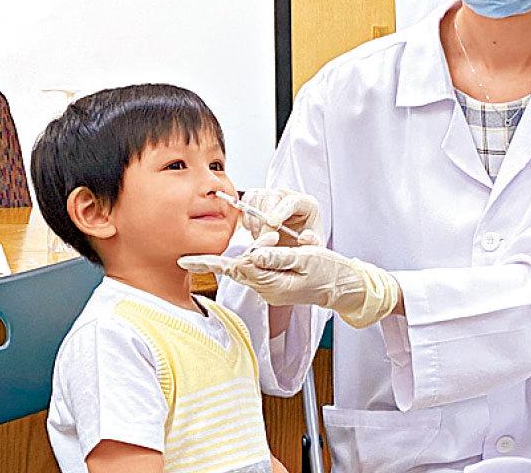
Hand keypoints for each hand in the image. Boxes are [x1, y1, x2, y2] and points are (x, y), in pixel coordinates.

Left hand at [180, 245, 400, 328]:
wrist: (345, 286)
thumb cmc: (329, 271)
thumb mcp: (305, 259)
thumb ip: (278, 258)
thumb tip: (253, 255)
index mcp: (272, 284)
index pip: (234, 270)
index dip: (208, 263)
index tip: (184, 260)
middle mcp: (267, 288)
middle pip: (238, 267)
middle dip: (234, 254)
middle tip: (249, 243)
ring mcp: (270, 287)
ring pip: (248, 267)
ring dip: (252, 253)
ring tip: (274, 242)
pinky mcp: (275, 283)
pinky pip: (259, 269)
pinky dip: (259, 257)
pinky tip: (267, 249)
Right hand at [238, 188, 320, 246]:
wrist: (292, 244)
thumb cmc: (303, 244)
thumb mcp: (313, 247)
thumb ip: (312, 242)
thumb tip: (304, 237)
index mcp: (306, 203)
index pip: (291, 202)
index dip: (280, 211)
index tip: (272, 224)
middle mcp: (288, 195)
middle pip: (270, 197)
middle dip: (263, 220)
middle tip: (263, 239)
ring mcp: (271, 195)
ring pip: (256, 199)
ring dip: (254, 221)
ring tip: (262, 237)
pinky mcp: (258, 198)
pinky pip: (247, 202)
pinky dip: (247, 218)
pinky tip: (256, 230)